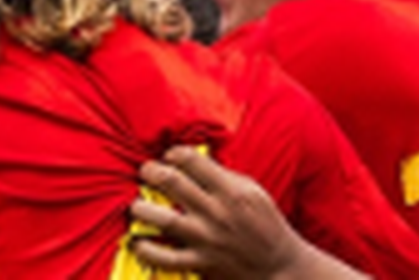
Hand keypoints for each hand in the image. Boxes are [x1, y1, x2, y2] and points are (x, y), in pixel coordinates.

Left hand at [130, 147, 364, 279]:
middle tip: (146, 172)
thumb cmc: (264, 222)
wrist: (281, 266)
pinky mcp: (201, 263)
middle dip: (150, 172)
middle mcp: (217, 213)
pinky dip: (146, 250)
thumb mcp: (252, 190)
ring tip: (137, 205)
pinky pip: (166, 258)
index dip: (172, 153)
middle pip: (171, 182)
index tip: (168, 157)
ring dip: (141, 208)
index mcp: (231, 191)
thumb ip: (221, 174)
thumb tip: (188, 158)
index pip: (190, 160)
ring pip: (163, 219)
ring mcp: (207, 239)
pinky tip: (137, 241)